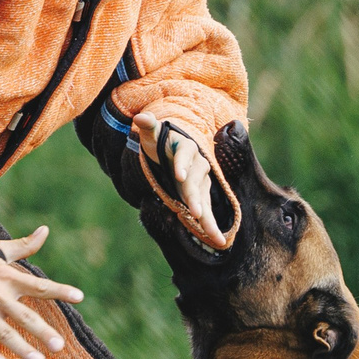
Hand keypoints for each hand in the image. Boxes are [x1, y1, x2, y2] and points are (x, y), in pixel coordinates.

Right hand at [0, 226, 83, 358]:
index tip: (80, 297)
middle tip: (59, 346)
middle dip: (42, 332)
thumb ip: (25, 246)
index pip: (39, 286)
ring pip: (4, 333)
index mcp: (8, 277)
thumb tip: (46, 230)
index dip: (60, 290)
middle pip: (24, 316)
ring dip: (22, 349)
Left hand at [136, 117, 226, 246]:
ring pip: (205, 199)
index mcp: (186, 147)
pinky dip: (210, 225)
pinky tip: (217, 241)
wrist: (174, 150)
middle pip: (196, 182)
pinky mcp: (200, 195)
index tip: (178, 176)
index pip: (185, 154)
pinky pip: (206, 210)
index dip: (183, 164)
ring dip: (209, 218)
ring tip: (214, 236)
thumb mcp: (153, 134)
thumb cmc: (161, 143)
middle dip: (196, 198)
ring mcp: (201, 182)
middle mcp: (198, 165)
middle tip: (196, 213)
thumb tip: (141, 117)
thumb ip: (149, 126)